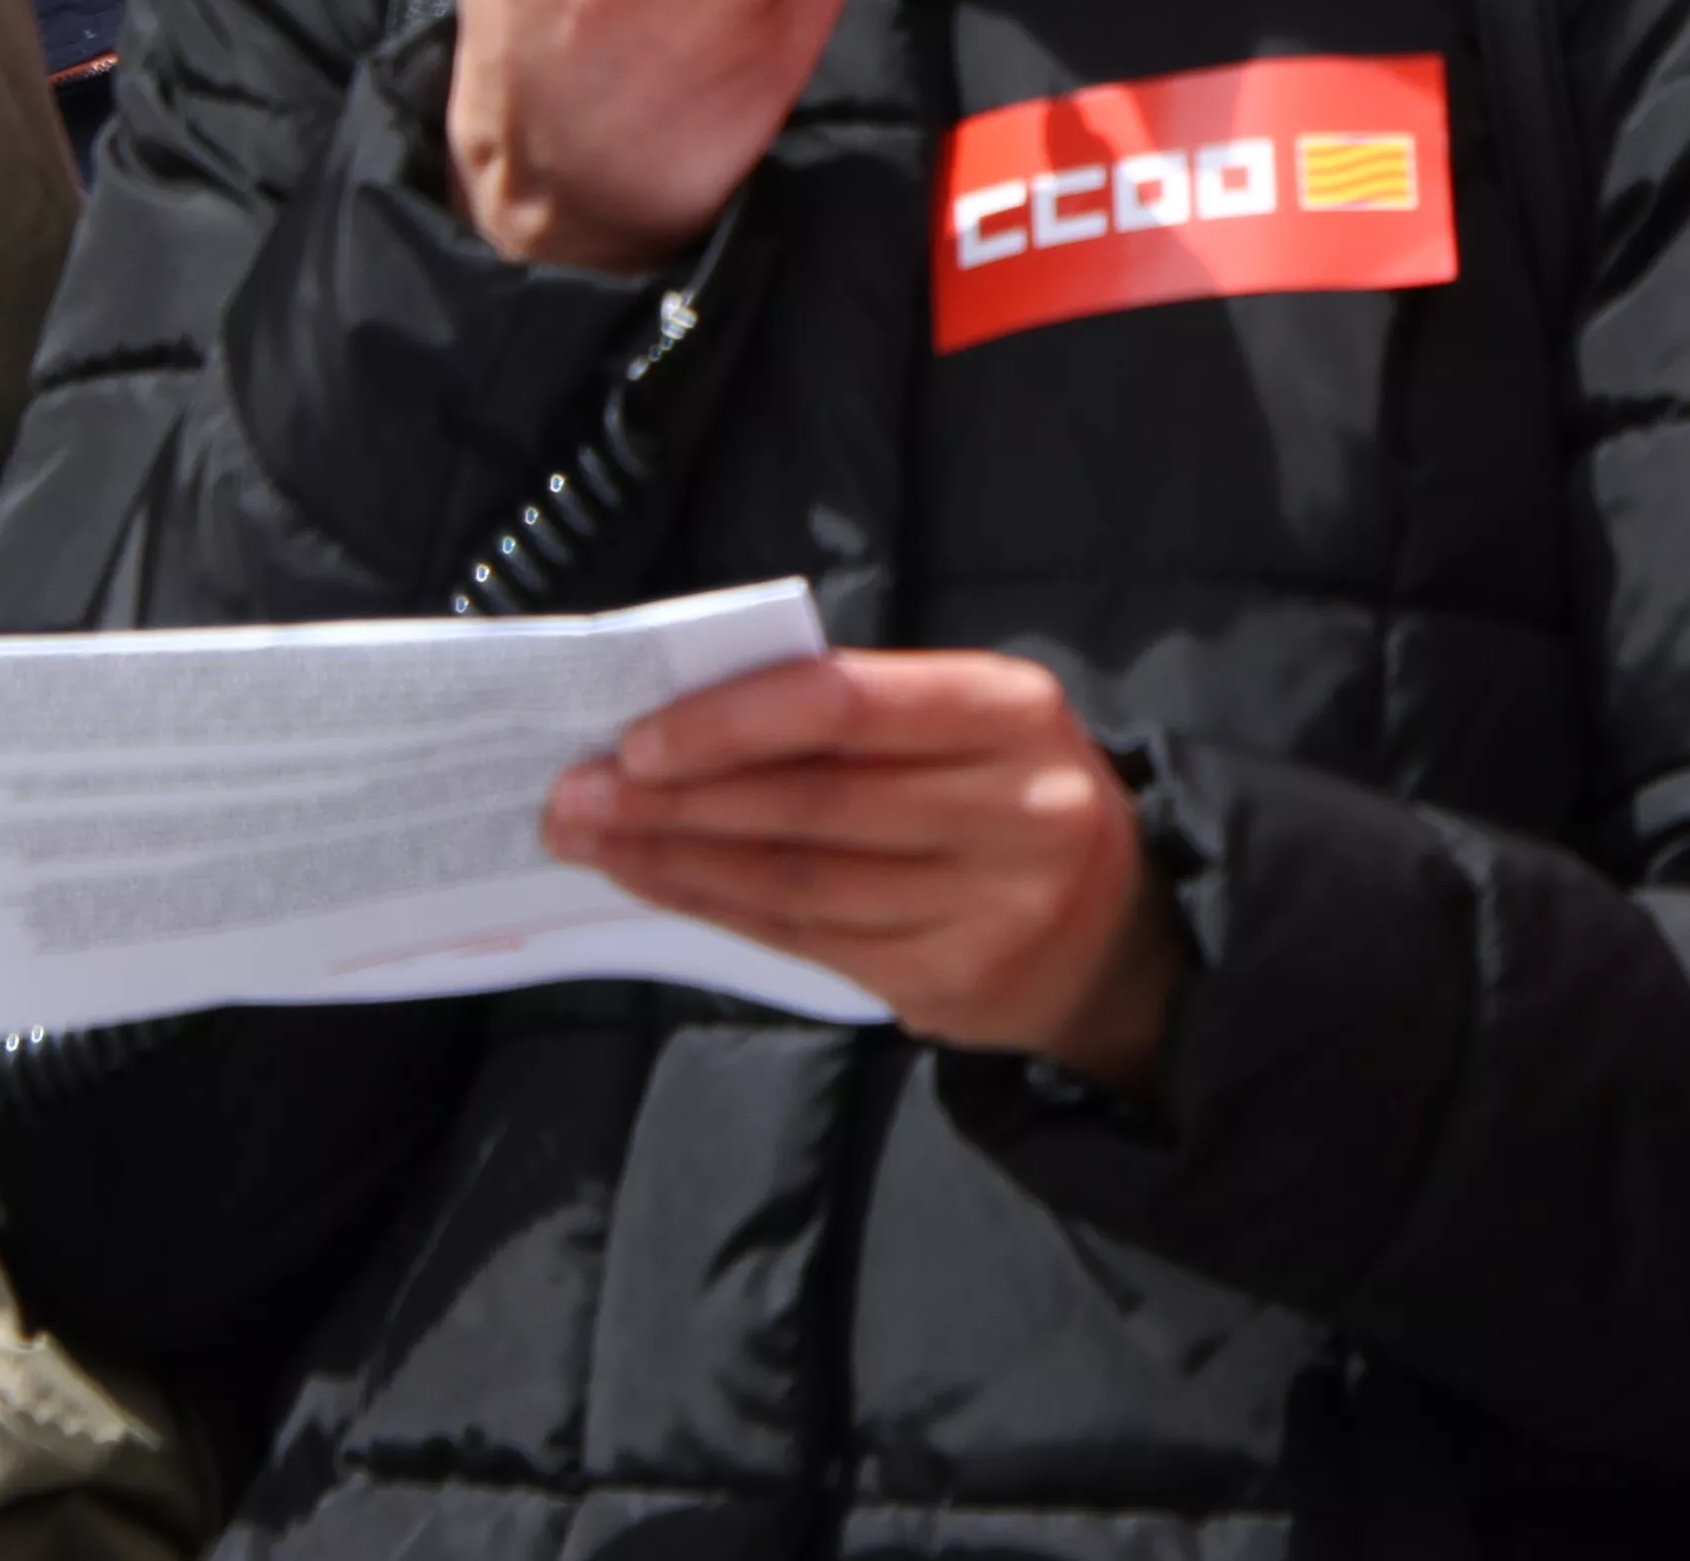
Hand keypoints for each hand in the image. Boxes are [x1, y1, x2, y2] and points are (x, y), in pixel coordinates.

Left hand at [547, 650, 1179, 1090]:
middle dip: (676, 799)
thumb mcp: (966, 727)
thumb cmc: (1005, 797)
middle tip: (575, 794)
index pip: (847, 705)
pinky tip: (661, 887)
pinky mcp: (953, 983)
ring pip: (797, 882)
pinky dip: (719, 911)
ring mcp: (990, 906)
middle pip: (812, 802)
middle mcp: (1016, 808)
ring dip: (676, 861)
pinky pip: (807, 940)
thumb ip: (854, 717)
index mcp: (1013, 710)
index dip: (732, 722)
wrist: (1114, 931)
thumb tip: (680, 724)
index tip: (636, 738)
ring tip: (593, 840)